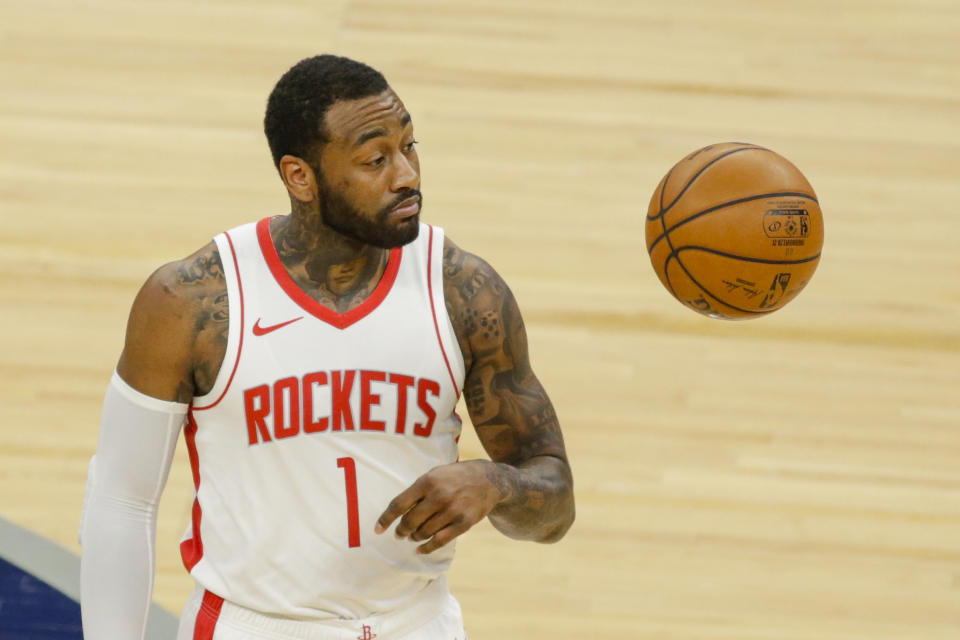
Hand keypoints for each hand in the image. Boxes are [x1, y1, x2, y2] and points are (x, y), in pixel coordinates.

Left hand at [375, 460, 504, 553]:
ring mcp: (452, 510)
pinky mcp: (463, 523)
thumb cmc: (456, 477)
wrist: (489, 480)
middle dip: (401, 531)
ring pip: (423, 532)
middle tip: (399, 534)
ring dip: (414, 537)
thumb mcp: (435, 474)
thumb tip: (398, 512)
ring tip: (412, 536)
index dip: (386, 519)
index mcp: (428, 481)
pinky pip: (439, 541)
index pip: (399, 504)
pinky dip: (426, 547)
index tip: (378, 529)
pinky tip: (420, 549)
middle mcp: (439, 496)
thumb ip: (418, 490)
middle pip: (410, 521)